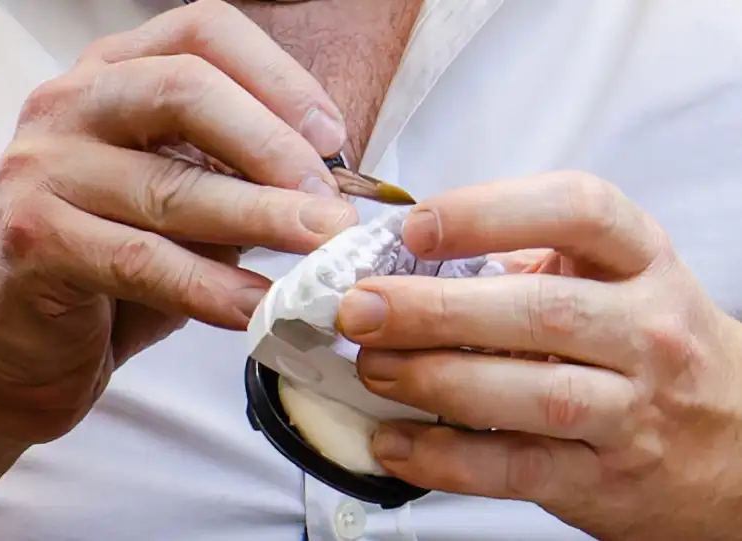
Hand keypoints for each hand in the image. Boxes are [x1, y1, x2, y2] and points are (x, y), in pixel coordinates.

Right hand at [0, 0, 356, 445]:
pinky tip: (260, 304)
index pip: (203, 34)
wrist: (19, 344)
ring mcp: (43, 168)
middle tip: (332, 205)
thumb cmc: (110, 265)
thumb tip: (328, 188)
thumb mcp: (181, 205)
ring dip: (262, 218)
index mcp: (113, 77)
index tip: (332, 138)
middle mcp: (70, 105)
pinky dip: (213, 286)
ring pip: (170, 184)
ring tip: (321, 249)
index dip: (279, 78)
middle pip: (185, 90)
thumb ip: (235, 180)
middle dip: (273, 148)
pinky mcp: (33, 239)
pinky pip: (143, 260)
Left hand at [336, 171, 741, 540]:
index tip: (416, 227)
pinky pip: (517, 469)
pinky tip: (394, 442)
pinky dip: (445, 459)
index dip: (490, 211)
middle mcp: (645, 330)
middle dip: (436, 309)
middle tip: (362, 309)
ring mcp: (631, 409)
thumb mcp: (614, 281)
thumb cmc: (649, 342)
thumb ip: (527, 265)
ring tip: (372, 367)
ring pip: (530, 393)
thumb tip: (408, 265)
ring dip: (435, 380)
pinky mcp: (603, 478)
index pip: (578, 211)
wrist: (735, 443)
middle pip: (539, 310)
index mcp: (640, 261)